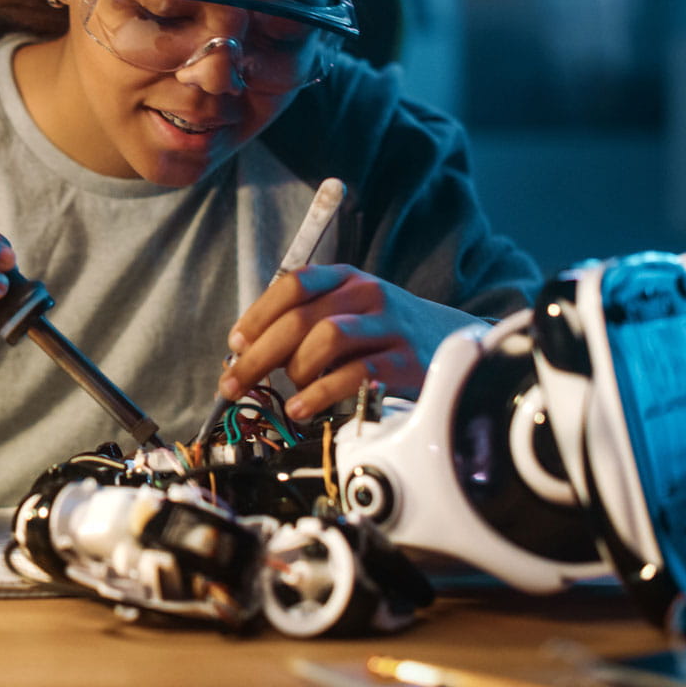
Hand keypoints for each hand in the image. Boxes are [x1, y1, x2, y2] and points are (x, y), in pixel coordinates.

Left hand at [216, 264, 477, 421]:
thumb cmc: (384, 332)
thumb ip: (303, 324)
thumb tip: (247, 354)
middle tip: (234, 383)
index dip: (258, 314)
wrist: (452, 341)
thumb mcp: (347, 311)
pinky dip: (321, 395)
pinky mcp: (406, 363)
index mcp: (346, 278)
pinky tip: (304, 408)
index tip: (236, 344)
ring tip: (291, 392)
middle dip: (259, 355)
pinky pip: (355, 375)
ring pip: (328, 339)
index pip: (294, 284)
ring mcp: (389, 327)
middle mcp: (368, 296)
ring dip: (297, 370)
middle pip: (301, 318)